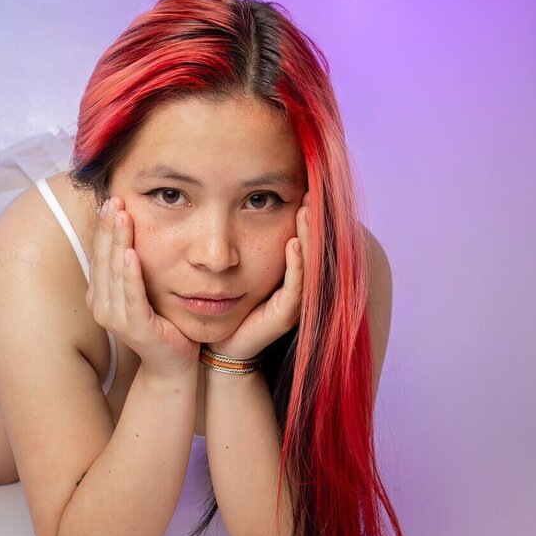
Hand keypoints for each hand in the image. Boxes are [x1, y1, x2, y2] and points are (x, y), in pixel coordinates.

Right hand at [86, 196, 199, 375]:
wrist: (173, 364)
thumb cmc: (161, 324)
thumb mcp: (143, 290)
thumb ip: (134, 267)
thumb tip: (132, 232)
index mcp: (101, 295)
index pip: (100, 254)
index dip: (104, 228)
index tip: (111, 200)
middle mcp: (102, 306)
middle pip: (104, 258)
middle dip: (109, 228)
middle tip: (114, 199)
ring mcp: (116, 318)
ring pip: (115, 272)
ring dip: (118, 242)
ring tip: (122, 216)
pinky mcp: (135, 327)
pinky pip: (132, 295)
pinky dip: (131, 273)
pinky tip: (131, 253)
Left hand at [206, 191, 310, 359]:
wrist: (223, 345)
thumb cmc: (229, 305)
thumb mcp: (241, 269)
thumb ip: (249, 243)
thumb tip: (244, 206)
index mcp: (291, 276)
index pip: (305, 241)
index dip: (306, 218)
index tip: (305, 190)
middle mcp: (298, 288)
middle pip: (312, 249)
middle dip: (311, 221)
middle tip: (310, 193)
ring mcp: (294, 303)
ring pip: (308, 265)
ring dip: (307, 237)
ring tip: (305, 211)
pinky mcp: (284, 316)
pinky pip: (295, 287)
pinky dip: (296, 264)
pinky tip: (292, 243)